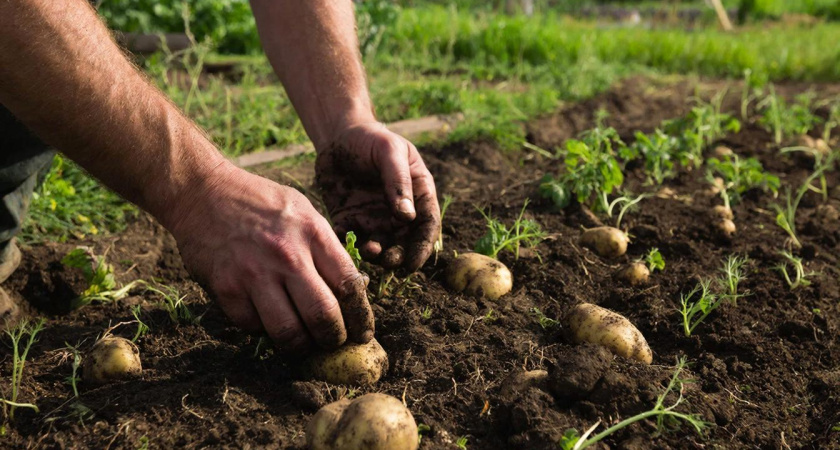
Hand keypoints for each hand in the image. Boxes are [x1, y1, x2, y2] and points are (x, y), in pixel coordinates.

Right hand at [166, 162, 373, 352]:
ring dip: (300, 346)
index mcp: (313, 233)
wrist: (202, 193)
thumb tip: (355, 290)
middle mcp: (286, 255)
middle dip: (334, 339)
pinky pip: (253, 327)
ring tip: (303, 341)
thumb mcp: (304, 211)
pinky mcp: (226, 289)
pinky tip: (268, 319)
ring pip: (289, 333)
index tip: (362, 332)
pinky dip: (264, 331)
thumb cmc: (260, 203)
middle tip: (333, 342)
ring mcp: (254, 274)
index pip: (350, 286)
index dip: (361, 317)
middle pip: (323, 316)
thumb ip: (327, 249)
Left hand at [315, 122, 440, 270]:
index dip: (422, 247)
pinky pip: (350, 238)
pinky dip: (347, 244)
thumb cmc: (372, 139)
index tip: (414, 262)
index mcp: (418, 195)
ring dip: (376, 255)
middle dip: (398, 256)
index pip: (427, 226)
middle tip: (389, 260)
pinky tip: (343, 238)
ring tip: (369, 251)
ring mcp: (373, 218)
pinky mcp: (349, 220)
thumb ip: (399, 181)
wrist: (338, 135)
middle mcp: (397, 212)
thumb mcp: (389, 151)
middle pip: (404, 242)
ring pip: (379, 246)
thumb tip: (407, 217)